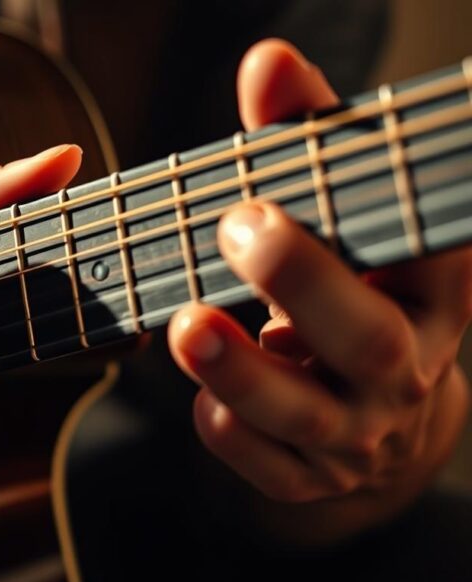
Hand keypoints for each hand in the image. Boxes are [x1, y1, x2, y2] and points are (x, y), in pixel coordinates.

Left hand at [168, 40, 470, 513]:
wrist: (378, 413)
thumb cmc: (349, 292)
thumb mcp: (339, 224)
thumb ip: (306, 146)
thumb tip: (268, 62)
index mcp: (430, 295)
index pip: (438, 252)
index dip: (402, 211)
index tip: (330, 165)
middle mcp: (405, 368)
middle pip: (370, 340)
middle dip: (303, 282)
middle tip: (242, 225)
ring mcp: (360, 431)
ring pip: (310, 416)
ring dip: (244, 373)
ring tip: (188, 325)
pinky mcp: (311, 476)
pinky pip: (270, 466)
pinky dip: (230, 433)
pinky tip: (203, 401)